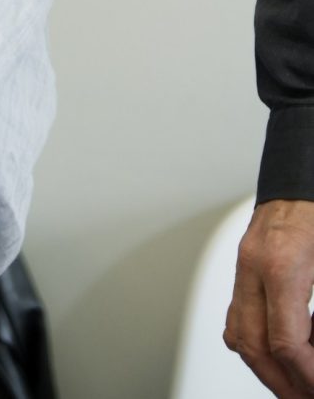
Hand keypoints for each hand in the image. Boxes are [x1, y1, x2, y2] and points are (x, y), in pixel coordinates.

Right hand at [226, 199, 313, 394]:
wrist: (305, 168)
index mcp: (282, 263)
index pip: (285, 341)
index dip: (306, 375)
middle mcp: (254, 263)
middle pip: (253, 345)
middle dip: (280, 383)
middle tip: (303, 398)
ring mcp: (244, 262)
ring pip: (238, 333)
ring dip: (264, 369)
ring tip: (291, 387)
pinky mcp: (244, 261)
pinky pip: (237, 313)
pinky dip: (253, 343)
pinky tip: (276, 356)